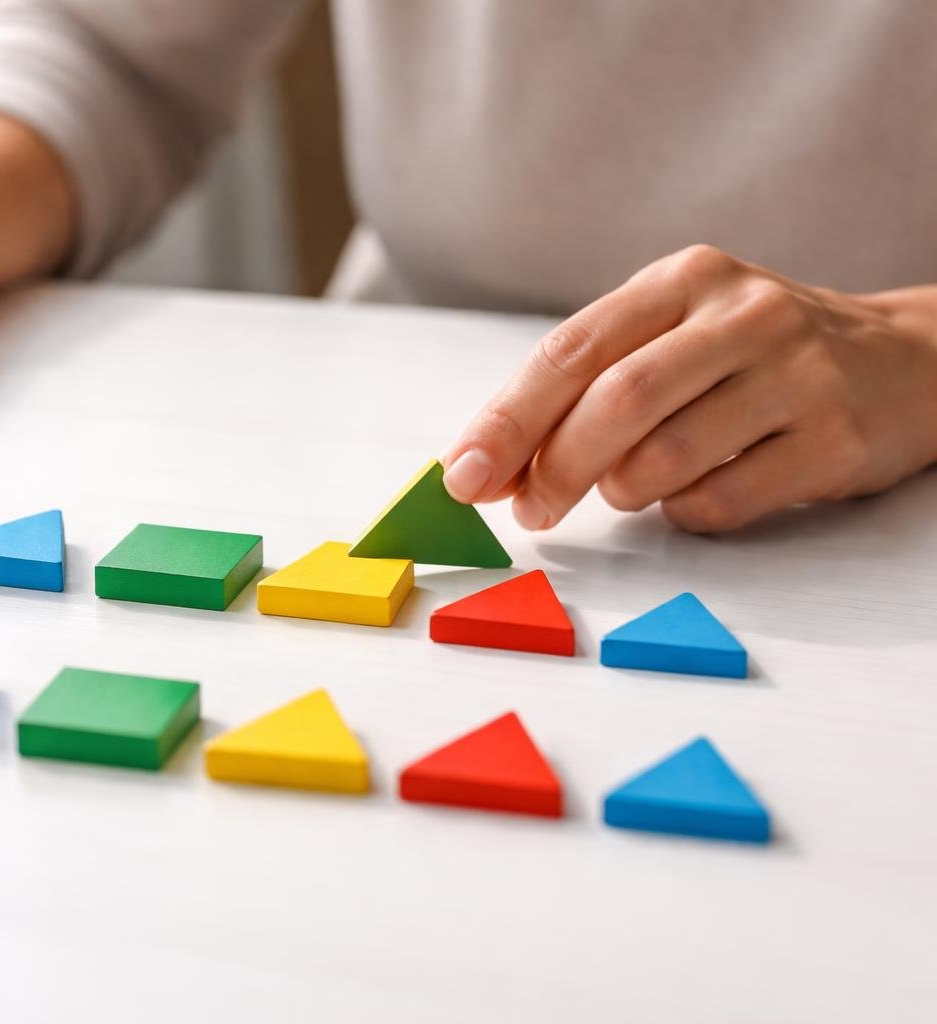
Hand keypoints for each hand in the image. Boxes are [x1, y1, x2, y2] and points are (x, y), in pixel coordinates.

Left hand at [442, 245, 936, 532]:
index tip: (464, 473)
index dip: (507, 418)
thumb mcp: (674, 336)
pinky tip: (689, 495)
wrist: (906, 363)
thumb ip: (586, 387)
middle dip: (554, 468)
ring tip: (625, 488)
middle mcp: (743, 316)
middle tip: (530, 508)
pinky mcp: (834, 439)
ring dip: (622, 491)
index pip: (571, 349)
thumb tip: (492, 463)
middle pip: (616, 401)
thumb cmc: (755, 356)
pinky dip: (684, 513)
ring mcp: (796, 375)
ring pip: (666, 455)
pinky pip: (724, 499)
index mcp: (683, 281)